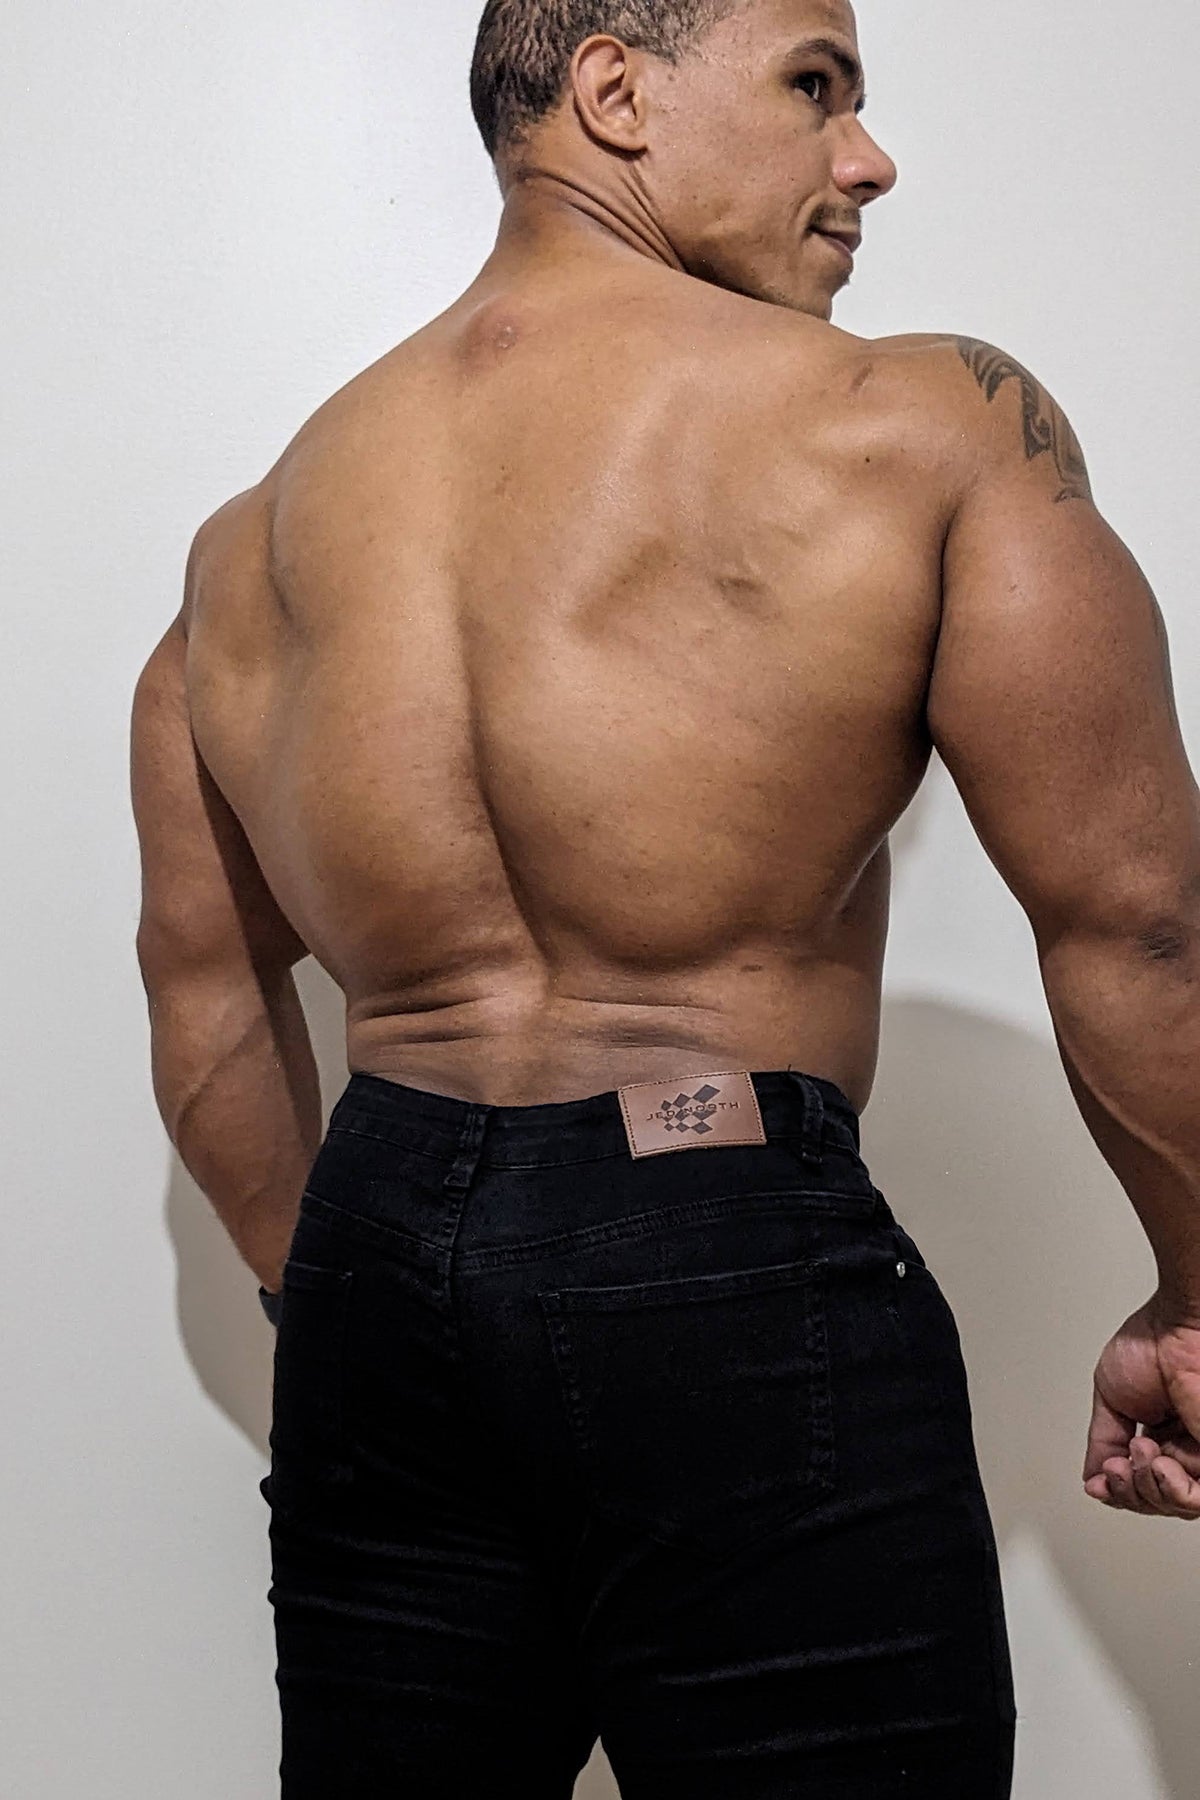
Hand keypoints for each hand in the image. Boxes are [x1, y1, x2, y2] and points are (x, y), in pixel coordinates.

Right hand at [1083, 1296, 1199, 1517]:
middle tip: (1117, 1464)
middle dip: (1127, 1491)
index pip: (1140, 1483)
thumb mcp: (1110, 1398)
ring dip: (1145, 1488)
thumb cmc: (1152, 1343)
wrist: (1177, 1329)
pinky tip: (1156, 1463)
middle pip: (1154, 1500)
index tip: (1099, 1481)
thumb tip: (1095, 1479)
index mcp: (1162, 1434)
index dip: (1117, 1490)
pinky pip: (1198, 1499)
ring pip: (1175, 1504)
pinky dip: (1171, 1490)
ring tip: (1138, 1452)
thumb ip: (1102, 1441)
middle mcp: (1185, 1447)